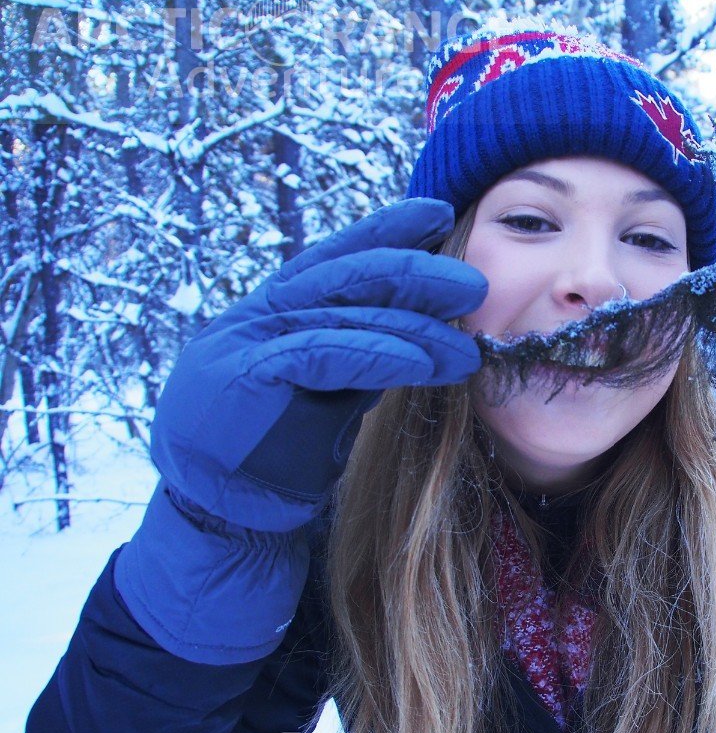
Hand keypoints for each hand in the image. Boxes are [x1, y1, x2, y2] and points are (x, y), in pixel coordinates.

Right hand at [152, 198, 484, 531]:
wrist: (224, 519)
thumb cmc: (279, 458)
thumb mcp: (325, 396)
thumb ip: (356, 356)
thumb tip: (415, 333)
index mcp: (274, 314)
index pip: (335, 260)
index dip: (385, 232)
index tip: (438, 213)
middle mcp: (255, 317)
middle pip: (342, 276)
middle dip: (412, 271)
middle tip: (474, 282)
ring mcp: (243, 343)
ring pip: (341, 314)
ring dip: (413, 327)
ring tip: (466, 345)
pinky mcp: (243, 379)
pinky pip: (324, 354)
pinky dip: (378, 354)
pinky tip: (423, 361)